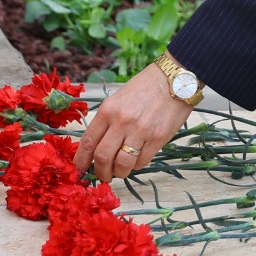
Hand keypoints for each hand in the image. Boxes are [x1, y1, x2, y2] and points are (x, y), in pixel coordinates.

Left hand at [78, 62, 196, 183]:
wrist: (174, 79)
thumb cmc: (145, 87)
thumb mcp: (118, 100)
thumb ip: (107, 121)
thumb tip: (97, 147)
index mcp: (108, 110)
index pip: (88, 141)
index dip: (81, 160)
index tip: (80, 169)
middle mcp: (122, 121)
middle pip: (102, 157)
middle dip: (100, 172)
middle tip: (103, 176)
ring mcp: (141, 131)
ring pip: (122, 164)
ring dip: (119, 173)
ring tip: (121, 171)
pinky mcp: (158, 138)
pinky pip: (142, 161)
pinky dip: (136, 165)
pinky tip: (137, 159)